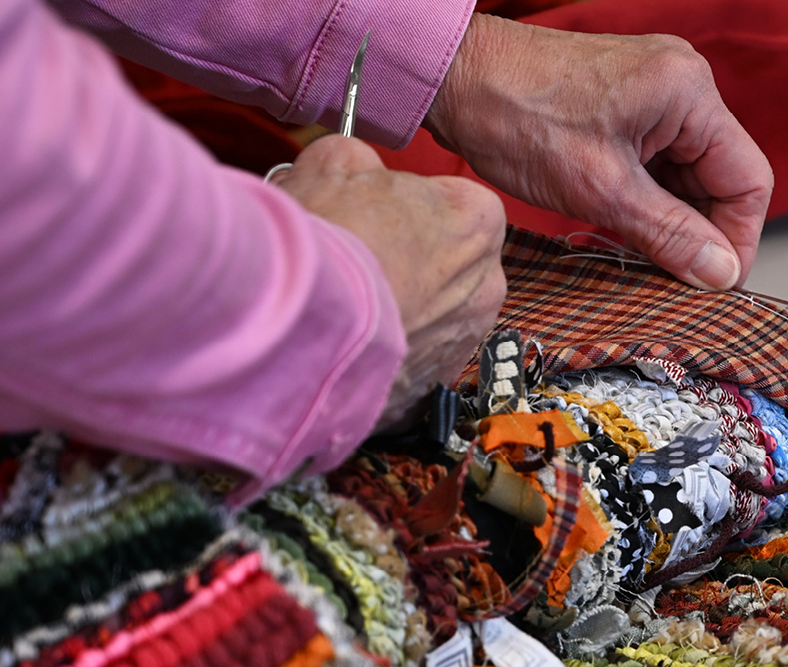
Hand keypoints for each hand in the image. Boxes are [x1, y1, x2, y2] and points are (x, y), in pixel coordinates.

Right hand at [276, 136, 506, 429]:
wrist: (300, 324)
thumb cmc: (327, 239)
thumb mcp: (333, 164)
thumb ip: (357, 161)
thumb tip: (352, 165)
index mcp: (477, 220)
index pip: (454, 202)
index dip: (407, 204)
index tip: (373, 210)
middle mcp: (487, 284)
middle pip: (449, 261)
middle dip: (409, 257)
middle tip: (357, 255)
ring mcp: (465, 340)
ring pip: (434, 313)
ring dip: (400, 306)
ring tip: (347, 303)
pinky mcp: (433, 385)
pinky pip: (414, 358)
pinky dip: (387, 350)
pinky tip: (348, 340)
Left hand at [424, 15, 772, 290]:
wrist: (454, 78)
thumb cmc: (515, 113)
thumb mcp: (601, 191)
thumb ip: (669, 235)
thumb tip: (718, 274)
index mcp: (689, 93)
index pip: (749, 180)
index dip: (738, 240)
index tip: (718, 284)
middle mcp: (682, 84)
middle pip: (721, 178)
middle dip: (700, 232)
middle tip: (674, 279)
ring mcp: (656, 92)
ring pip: (689, 176)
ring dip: (670, 220)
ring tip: (639, 255)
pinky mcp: (629, 104)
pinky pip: (659, 163)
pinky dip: (647, 200)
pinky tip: (623, 228)